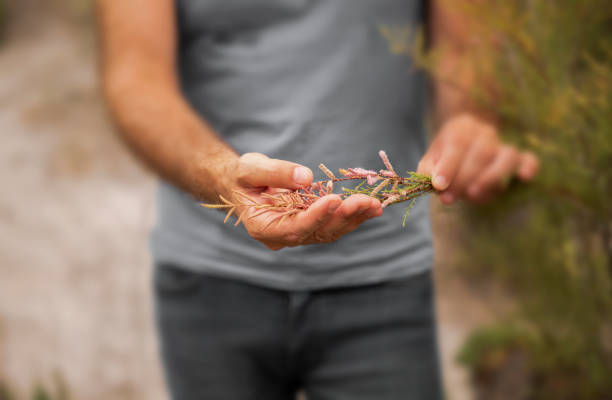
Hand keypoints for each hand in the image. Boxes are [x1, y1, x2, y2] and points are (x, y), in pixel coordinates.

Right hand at [222, 153, 381, 249]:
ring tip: (376, 205)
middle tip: (367, 201)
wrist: (242, 183)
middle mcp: (283, 237)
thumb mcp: (251, 169)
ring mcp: (299, 233)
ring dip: (354, 218)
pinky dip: (353, 215)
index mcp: (263, 228)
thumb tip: (307, 177)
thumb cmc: (243, 176)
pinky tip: (371, 207)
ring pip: (330, 231)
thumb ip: (276, 172)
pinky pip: (334, 224)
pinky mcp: (311, 225)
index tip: (334, 200)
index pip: (294, 228)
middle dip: (344, 216)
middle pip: (318, 232)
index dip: (316, 216)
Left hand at [417, 114, 538, 203]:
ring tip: (472, 195)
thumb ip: (429, 170)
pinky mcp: (520, 159)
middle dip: (463, 179)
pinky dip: (529, 167)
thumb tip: (434, 182)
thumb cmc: (445, 161)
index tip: (439, 185)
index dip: (448, 166)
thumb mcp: (431, 162)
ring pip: (506, 156)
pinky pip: (530, 160)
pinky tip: (524, 177)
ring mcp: (504, 145)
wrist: (463, 154)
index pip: (457, 143)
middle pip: (481, 152)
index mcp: (461, 127)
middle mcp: (486, 132)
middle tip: (448, 198)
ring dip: (490, 177)